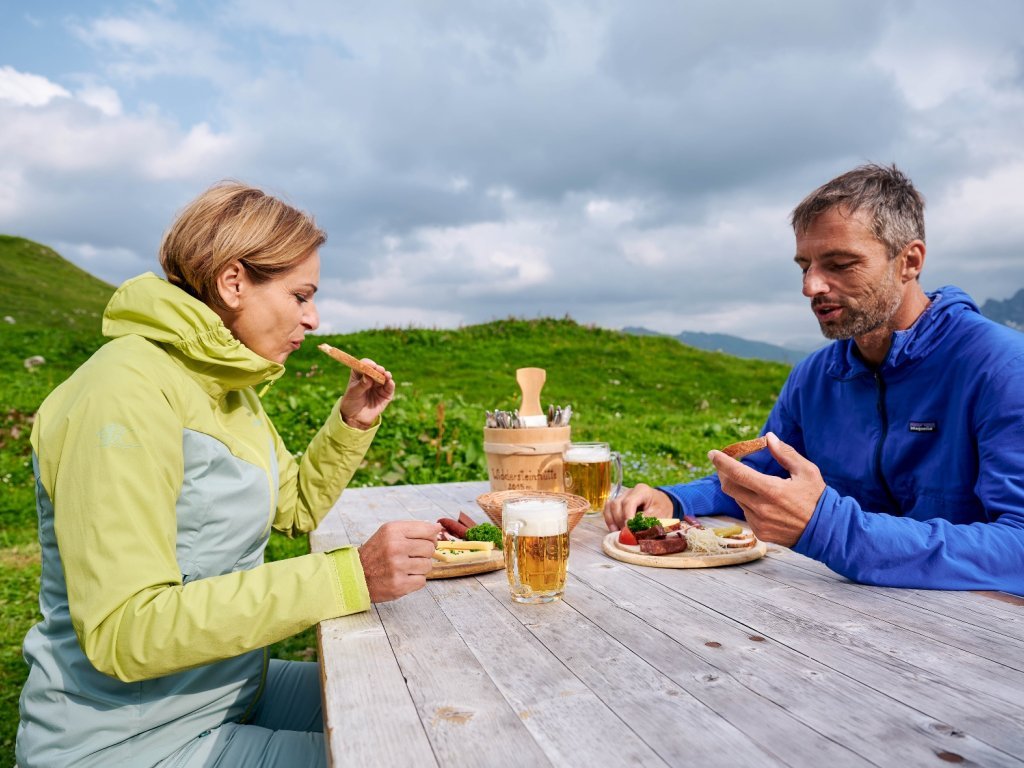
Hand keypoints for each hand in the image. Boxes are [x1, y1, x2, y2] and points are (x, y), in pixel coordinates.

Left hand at [339, 359, 394, 429]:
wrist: (356, 418)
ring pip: (384, 377)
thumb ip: (361, 385)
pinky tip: (390, 382)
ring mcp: (379, 385)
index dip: (367, 363)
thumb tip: (368, 376)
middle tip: (378, 370)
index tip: (370, 365)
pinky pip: (390, 387)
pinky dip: (390, 384)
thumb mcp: (353, 393)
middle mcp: (370, 377)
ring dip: (386, 375)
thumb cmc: (351, 403)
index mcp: (359, 374)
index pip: (364, 365)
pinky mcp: (386, 393)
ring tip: (386, 375)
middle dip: (378, 369)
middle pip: (376, 369)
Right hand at [358, 520, 441, 601]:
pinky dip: (415, 580)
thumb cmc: (376, 552)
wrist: (356, 575)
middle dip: (425, 553)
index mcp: (393, 531)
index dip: (431, 537)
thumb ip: (413, 529)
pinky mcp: (399, 584)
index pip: (428, 530)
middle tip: (412, 556)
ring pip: (428, 565)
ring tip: (405, 567)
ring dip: (420, 568)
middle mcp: (395, 547)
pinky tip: (403, 577)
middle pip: (430, 548)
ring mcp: (397, 567)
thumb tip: (438, 529)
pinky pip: (422, 581)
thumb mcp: (389, 533)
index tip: (426, 540)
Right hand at [603, 483, 673, 530]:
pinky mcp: (617, 504)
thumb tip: (635, 530)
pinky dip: (609, 520)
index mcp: (641, 490)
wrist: (661, 504)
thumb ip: (647, 520)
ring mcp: (621, 496)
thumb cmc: (662, 508)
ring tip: (619, 533)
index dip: (627, 516)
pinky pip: (608, 510)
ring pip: (610, 507)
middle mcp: (629, 491)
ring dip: (613, 521)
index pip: (629, 502)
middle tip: (626, 534)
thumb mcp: (660, 514)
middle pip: (617, 504)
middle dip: (620, 521)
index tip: (628, 529)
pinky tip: (614, 529)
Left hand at [709, 432, 824, 546]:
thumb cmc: (817, 497)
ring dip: (739, 488)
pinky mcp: (760, 532)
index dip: (722, 462)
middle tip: (725, 465)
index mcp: (771, 490)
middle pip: (729, 487)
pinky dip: (748, 503)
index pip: (737, 473)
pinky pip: (746, 513)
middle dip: (724, 474)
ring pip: (737, 500)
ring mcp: (759, 522)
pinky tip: (763, 501)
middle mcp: (761, 508)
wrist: (826, 531)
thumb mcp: (806, 471)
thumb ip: (785, 453)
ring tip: (753, 483)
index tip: (712, 453)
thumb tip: (768, 437)